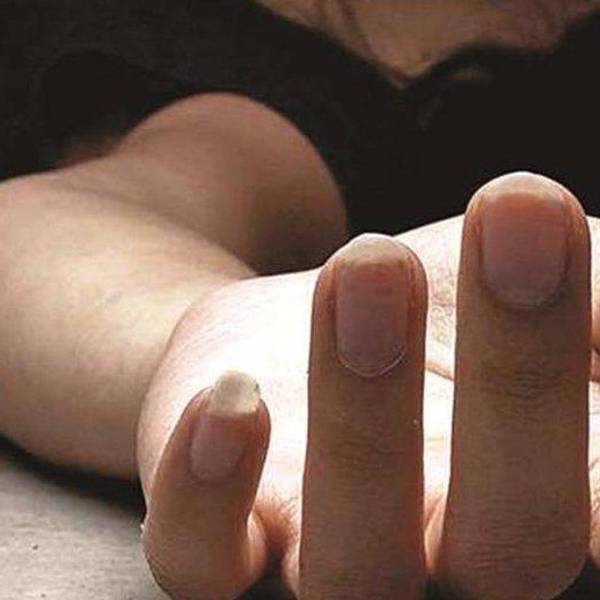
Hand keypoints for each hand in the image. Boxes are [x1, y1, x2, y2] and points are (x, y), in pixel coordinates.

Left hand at [136, 172, 599, 598]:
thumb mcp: (535, 286)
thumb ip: (597, 293)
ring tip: (367, 268)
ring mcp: (331, 561)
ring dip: (365, 416)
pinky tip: (233, 394)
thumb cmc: (449, 309)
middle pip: (512, 540)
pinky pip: (207, 556)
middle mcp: (450, 560)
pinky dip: (211, 489)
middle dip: (522, 381)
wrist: (325, 312)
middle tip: (514, 216)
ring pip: (355, 562)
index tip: (578, 260)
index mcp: (541, 500)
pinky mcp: (229, 543)